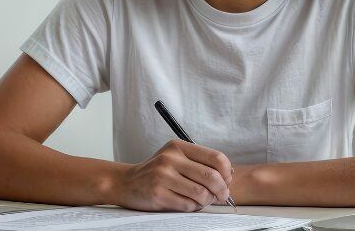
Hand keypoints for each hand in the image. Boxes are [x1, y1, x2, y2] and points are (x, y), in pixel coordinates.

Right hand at [112, 140, 233, 211]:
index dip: (226, 172)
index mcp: (178, 146)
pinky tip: (189, 204)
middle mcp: (170, 159)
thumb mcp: (176, 158)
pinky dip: (193, 207)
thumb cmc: (157, 172)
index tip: (226, 181)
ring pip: (201, 193)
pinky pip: (187, 205)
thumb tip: (229, 175)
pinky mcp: (157, 194)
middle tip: (222, 196)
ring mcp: (162, 176)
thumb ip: (199, 163)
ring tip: (203, 201)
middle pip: (211, 176)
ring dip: (207, 201)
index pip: (215, 157)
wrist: (126, 182)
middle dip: (222, 190)